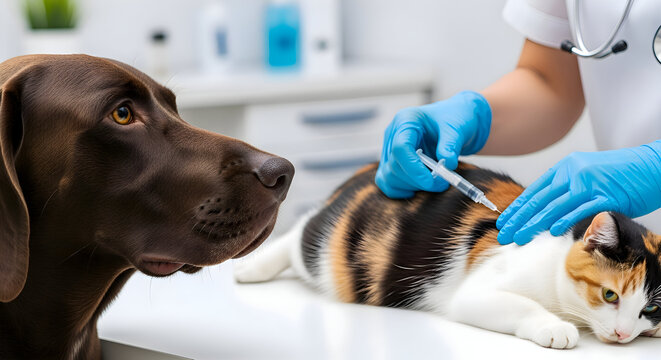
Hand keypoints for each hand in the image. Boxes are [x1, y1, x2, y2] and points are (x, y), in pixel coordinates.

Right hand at [375, 91, 491, 197]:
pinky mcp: (392, 163)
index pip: (400, 147)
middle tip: (442, 182)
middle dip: (417, 180)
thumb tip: (448, 164)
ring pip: (389, 176)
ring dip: (412, 186)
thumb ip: (451, 144)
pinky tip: (420, 187)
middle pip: (394, 165)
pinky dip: (402, 190)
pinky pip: (388, 183)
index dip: (413, 168)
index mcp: (406, 120)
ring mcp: (390, 150)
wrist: (455, 122)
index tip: (430, 181)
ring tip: (436, 182)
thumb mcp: (457, 128)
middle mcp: (393, 134)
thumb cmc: (455, 119)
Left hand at [496, 141, 660, 244]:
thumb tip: (546, 213)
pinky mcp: (606, 195)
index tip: (503, 222)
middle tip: (504, 234)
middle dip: (519, 220)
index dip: (517, 208)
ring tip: (519, 238)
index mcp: (566, 168)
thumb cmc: (621, 176)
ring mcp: (589, 183)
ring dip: (534, 225)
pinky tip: (550, 231)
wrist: (653, 166)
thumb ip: (567, 191)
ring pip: (554, 207)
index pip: (534, 191)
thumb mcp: (587, 177)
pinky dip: (564, 220)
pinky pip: (580, 210)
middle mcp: (573, 173)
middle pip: (539, 200)